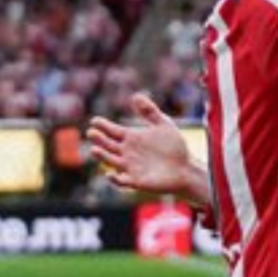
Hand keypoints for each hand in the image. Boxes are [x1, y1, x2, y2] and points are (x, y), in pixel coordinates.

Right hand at [87, 93, 209, 204]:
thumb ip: (150, 111)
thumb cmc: (174, 146)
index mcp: (131, 138)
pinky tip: (111, 174)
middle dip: (99, 139)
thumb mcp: (164, 125)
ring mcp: (129, 166)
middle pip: (108, 144)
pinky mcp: (135, 181)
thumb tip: (135, 96)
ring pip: (111, 161)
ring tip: (95, 150)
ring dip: (102, 156)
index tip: (95, 121)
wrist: (186, 168)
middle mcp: (127, 152)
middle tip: (91, 132)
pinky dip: (114, 179)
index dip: (103, 126)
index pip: (112, 130)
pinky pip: (121, 181)